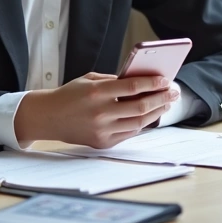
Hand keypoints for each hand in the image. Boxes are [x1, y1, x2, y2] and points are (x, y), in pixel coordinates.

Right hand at [14, 72, 180, 148]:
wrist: (48, 117)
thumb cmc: (70, 94)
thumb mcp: (90, 79)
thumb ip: (115, 80)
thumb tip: (142, 80)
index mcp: (97, 92)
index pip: (132, 87)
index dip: (152, 83)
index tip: (166, 80)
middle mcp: (100, 112)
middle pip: (140, 107)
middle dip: (161, 98)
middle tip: (173, 92)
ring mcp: (102, 130)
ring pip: (138, 122)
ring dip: (156, 113)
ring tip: (166, 104)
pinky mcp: (102, 143)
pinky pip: (129, 133)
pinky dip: (142, 124)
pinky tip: (150, 115)